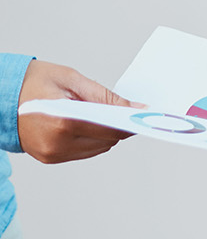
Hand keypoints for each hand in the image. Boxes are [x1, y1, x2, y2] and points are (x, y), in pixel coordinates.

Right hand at [17, 60, 137, 163]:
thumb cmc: (30, 81)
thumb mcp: (70, 79)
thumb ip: (104, 96)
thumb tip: (133, 108)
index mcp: (63, 123)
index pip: (111, 130)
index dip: (130, 122)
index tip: (144, 116)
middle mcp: (57, 143)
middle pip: (107, 141)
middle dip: (116, 126)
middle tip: (120, 110)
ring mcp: (52, 154)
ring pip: (98, 148)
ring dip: (103, 134)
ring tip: (93, 114)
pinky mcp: (49, 158)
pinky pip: (82, 152)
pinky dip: (88, 139)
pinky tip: (80, 123)